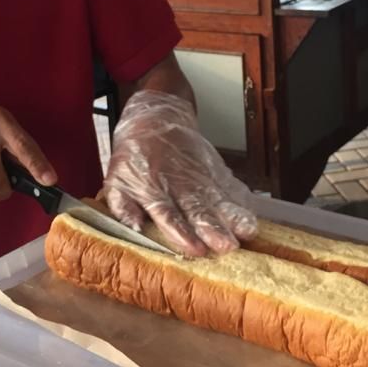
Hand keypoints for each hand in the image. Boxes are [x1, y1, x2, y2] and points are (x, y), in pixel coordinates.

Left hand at [102, 90, 257, 256]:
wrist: (156, 118)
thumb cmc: (134, 155)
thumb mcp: (116, 180)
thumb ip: (122, 207)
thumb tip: (134, 229)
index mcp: (152, 188)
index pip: (168, 213)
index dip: (182, 231)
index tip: (196, 248)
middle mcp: (178, 183)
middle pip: (198, 208)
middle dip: (214, 228)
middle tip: (227, 245)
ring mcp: (199, 175)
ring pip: (218, 198)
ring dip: (234, 216)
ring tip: (248, 231)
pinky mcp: (215, 168)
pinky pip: (230, 185)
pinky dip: (242, 200)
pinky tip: (252, 214)